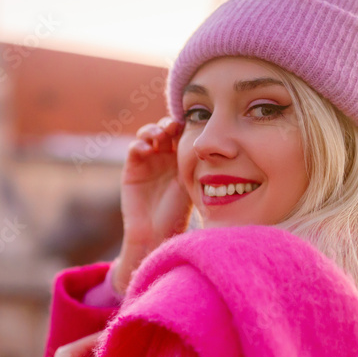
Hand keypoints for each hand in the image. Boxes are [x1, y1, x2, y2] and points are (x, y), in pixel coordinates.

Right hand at [113, 116, 191, 293]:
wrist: (156, 233)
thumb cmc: (178, 214)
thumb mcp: (193, 186)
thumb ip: (201, 166)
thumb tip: (225, 148)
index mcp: (183, 158)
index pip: (183, 132)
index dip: (185, 124)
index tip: (192, 123)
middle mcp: (165, 155)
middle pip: (166, 128)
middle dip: (169, 123)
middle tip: (174, 126)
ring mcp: (148, 160)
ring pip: (148, 133)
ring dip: (153, 130)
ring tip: (159, 135)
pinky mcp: (132, 168)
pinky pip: (134, 148)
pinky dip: (139, 144)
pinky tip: (147, 149)